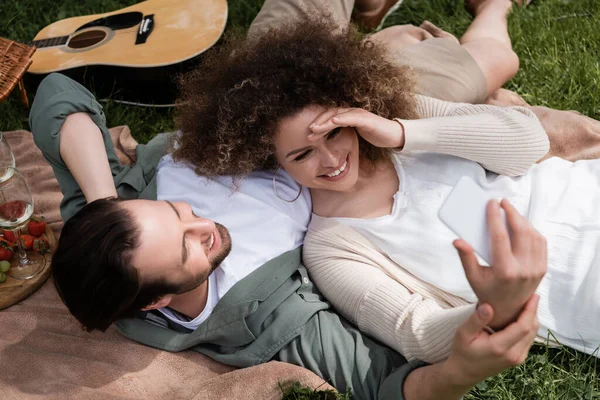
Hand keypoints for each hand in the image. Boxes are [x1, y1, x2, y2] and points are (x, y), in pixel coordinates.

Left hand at [308, 108, 404, 148]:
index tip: (309, 133)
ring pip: (337, 115)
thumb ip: (346, 135)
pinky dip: (341, 118)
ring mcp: (359, 114)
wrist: (394, 136)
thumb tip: (334, 142)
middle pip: (331, 114)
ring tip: (315, 128)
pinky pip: (351, 117)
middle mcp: (352, 113)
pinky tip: (333, 121)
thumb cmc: (376, 135)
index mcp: (349, 117)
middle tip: (308, 131)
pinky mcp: (366, 119)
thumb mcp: (357, 136)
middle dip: (318, 122)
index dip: (319, 124)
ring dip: (325, 121)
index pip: (330, 118)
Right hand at [441, 295, 539, 387]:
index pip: (523, 327)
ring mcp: (518, 358)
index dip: (530, 310)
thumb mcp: (463, 333)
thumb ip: (476, 320)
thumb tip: (488, 305)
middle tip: (530, 295)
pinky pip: (529, 339)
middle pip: (532, 329)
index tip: (533, 295)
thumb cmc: (462, 351)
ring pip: (533, 335)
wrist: (464, 372)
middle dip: (533, 311)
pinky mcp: (518, 359)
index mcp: (500, 347)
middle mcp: (513, 355)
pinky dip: (528, 326)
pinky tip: (521, 316)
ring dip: (532, 318)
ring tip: (526, 303)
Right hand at [453, 199, 546, 329]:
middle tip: (502, 203)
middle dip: (512, 213)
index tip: (491, 204)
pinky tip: (521, 225)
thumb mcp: (472, 277)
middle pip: (521, 232)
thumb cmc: (487, 291)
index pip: (501, 238)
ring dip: (522, 220)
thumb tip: (457, 240)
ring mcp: (536, 269)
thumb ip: (465, 257)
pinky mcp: (542, 268)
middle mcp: (524, 270)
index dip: (495, 218)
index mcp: (505, 271)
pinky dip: (532, 230)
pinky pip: (540, 243)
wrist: (508, 310)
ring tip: (510, 211)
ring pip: (533, 235)